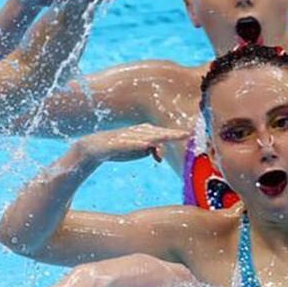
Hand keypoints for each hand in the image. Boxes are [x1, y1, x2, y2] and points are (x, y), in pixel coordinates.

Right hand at [69, 124, 190, 165]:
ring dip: (160, 137)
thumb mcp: (139, 151)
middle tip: (187, 134)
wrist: (96, 147)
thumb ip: (153, 151)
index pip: (164, 133)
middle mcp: (139, 131)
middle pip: (159, 133)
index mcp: (146, 132)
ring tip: (171, 137)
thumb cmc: (121, 148)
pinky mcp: (118, 142)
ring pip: (147, 136)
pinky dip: (138, 143)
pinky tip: (147, 144)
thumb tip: (160, 155)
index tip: (190, 135)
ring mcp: (129, 136)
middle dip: (172, 134)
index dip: (176, 134)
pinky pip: (129, 143)